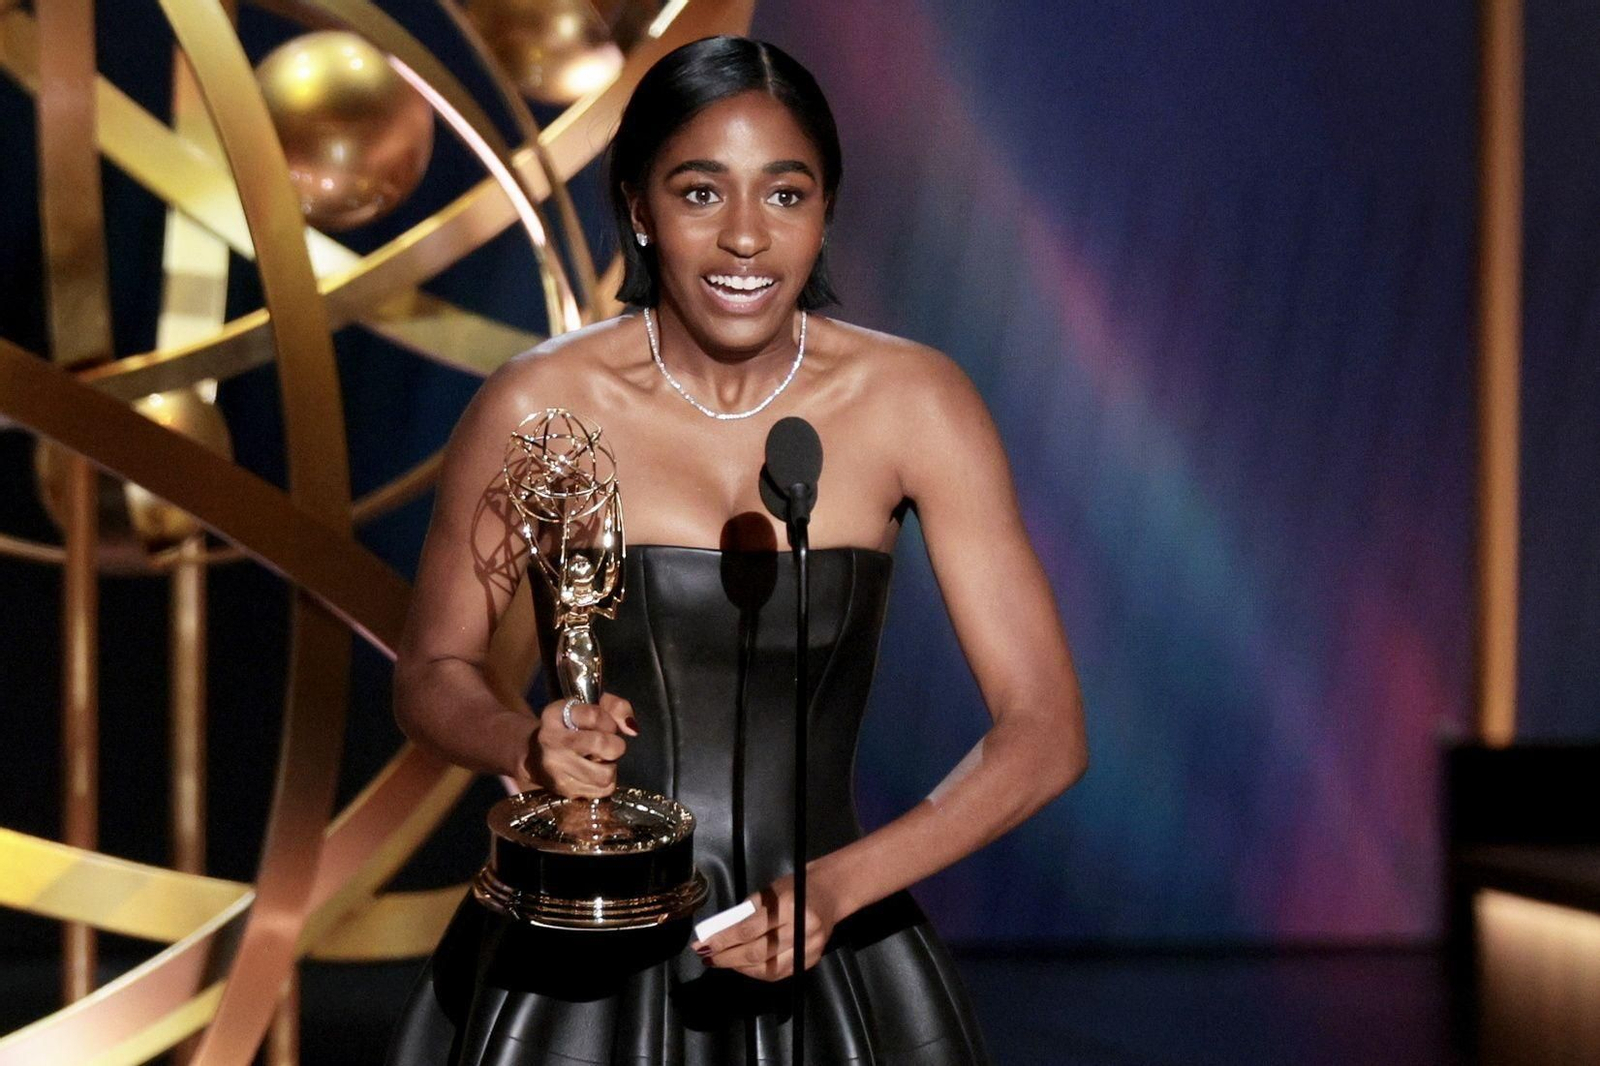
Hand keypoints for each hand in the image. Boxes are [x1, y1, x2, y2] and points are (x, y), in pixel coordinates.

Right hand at [523, 693, 637, 797]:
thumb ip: (617, 708)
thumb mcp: (591, 706)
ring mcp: (556, 769)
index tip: (605, 725)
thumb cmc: (571, 727)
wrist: (536, 756)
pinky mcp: (565, 790)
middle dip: (614, 745)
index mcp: (555, 715)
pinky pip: (603, 791)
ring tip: (600, 760)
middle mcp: (552, 742)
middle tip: (608, 745)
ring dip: (610, 766)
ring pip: (605, 774)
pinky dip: (606, 782)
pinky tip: (595, 773)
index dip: (609, 721)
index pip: (594, 715)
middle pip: (601, 744)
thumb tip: (632, 729)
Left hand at [689, 866, 847, 980]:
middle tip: (708, 956)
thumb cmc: (795, 887)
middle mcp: (801, 929)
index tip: (704, 944)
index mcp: (788, 906)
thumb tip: (717, 932)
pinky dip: (757, 972)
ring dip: (740, 967)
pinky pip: (779, 974)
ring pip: (768, 968)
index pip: (749, 929)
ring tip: (722, 962)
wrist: (831, 892)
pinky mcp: (811, 960)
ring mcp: (809, 948)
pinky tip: (743, 966)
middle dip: (728, 957)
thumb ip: (746, 912)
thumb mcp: (769, 892)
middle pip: (757, 952)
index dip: (724, 939)